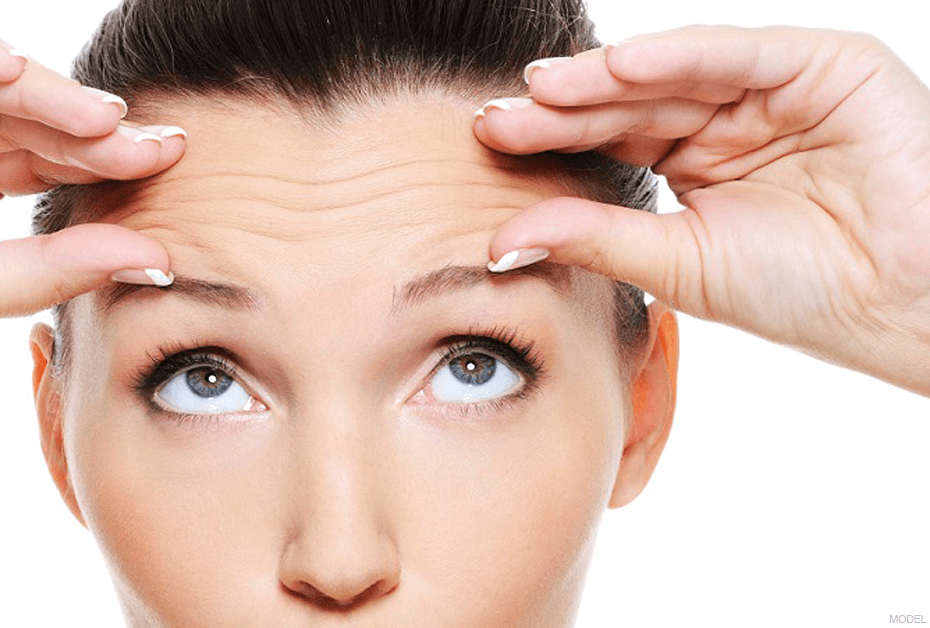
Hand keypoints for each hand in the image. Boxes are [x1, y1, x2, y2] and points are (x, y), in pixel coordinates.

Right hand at [0, 0, 183, 387]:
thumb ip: (60, 264)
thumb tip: (158, 255)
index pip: (43, 153)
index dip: (103, 155)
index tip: (169, 159)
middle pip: (22, 110)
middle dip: (86, 126)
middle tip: (147, 142)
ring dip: (41, 89)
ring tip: (98, 119)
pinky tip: (7, 66)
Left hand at [472, 26, 929, 395]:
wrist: (904, 305)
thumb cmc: (802, 292)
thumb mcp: (677, 262)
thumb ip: (593, 238)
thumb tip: (499, 240)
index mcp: (696, 164)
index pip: (611, 139)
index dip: (552, 137)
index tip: (487, 140)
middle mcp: (729, 120)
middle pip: (632, 102)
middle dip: (564, 106)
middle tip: (498, 114)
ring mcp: (774, 88)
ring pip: (676, 71)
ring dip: (606, 77)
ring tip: (542, 87)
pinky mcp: (824, 65)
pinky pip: (739, 53)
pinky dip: (681, 56)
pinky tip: (619, 68)